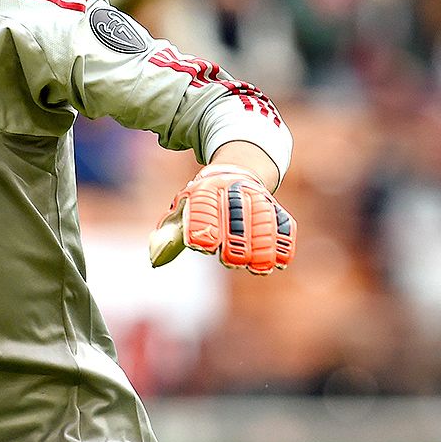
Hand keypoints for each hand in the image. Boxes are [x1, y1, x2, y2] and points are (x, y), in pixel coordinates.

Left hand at [148, 163, 295, 273]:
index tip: (202, 246)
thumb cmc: (202, 202)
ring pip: (264, 220)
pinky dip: (283, 243)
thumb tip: (156, 260)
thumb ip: (170, 234)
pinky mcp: (276, 207)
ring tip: (257, 268)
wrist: (235, 173)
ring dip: (261, 246)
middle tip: (230, 261)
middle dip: (235, 239)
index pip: (203, 205)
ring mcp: (258, 197)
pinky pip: (284, 224)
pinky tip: (279, 262)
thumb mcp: (183, 209)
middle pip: (237, 213)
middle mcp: (233, 189)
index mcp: (205, 188)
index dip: (202, 224)